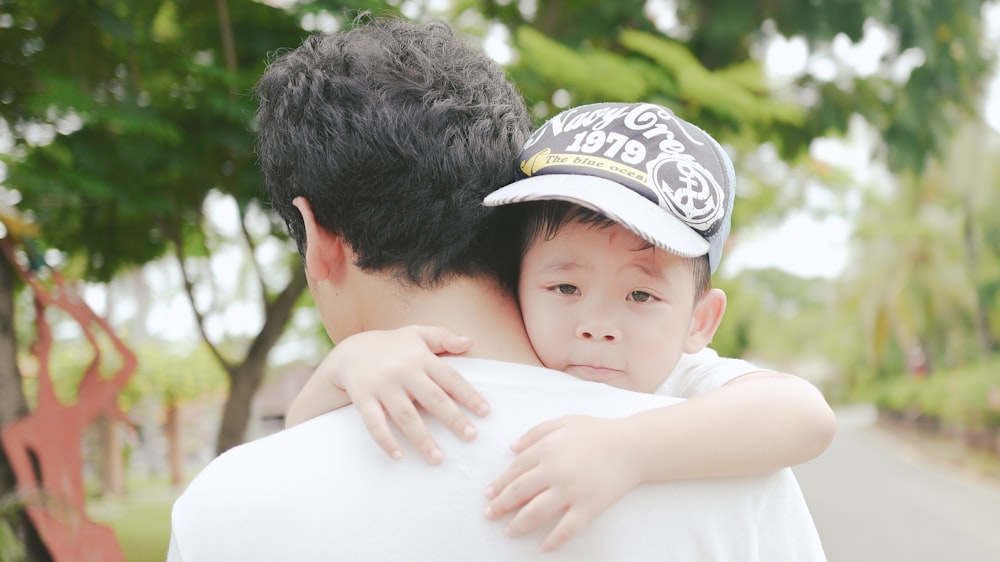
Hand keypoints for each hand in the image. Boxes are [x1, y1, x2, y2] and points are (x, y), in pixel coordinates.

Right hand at [329, 325, 487, 462]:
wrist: (349, 351)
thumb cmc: (391, 346)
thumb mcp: (417, 334)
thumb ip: (443, 337)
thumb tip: (470, 342)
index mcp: (420, 358)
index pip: (450, 378)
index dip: (469, 395)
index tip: (485, 412)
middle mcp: (403, 372)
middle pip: (432, 398)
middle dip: (453, 418)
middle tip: (471, 437)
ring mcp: (382, 386)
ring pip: (405, 416)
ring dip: (422, 439)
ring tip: (438, 459)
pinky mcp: (363, 399)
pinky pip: (374, 423)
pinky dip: (385, 441)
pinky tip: (398, 457)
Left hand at [482, 415, 640, 551]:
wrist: (634, 445)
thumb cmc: (599, 432)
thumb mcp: (564, 422)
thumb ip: (536, 432)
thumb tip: (511, 447)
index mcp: (547, 448)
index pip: (514, 470)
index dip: (499, 484)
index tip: (488, 494)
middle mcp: (554, 470)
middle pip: (519, 492)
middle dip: (500, 505)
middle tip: (489, 515)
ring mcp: (571, 490)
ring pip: (536, 513)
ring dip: (518, 524)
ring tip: (509, 531)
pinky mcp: (589, 506)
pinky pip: (567, 529)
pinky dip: (553, 541)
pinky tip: (542, 549)